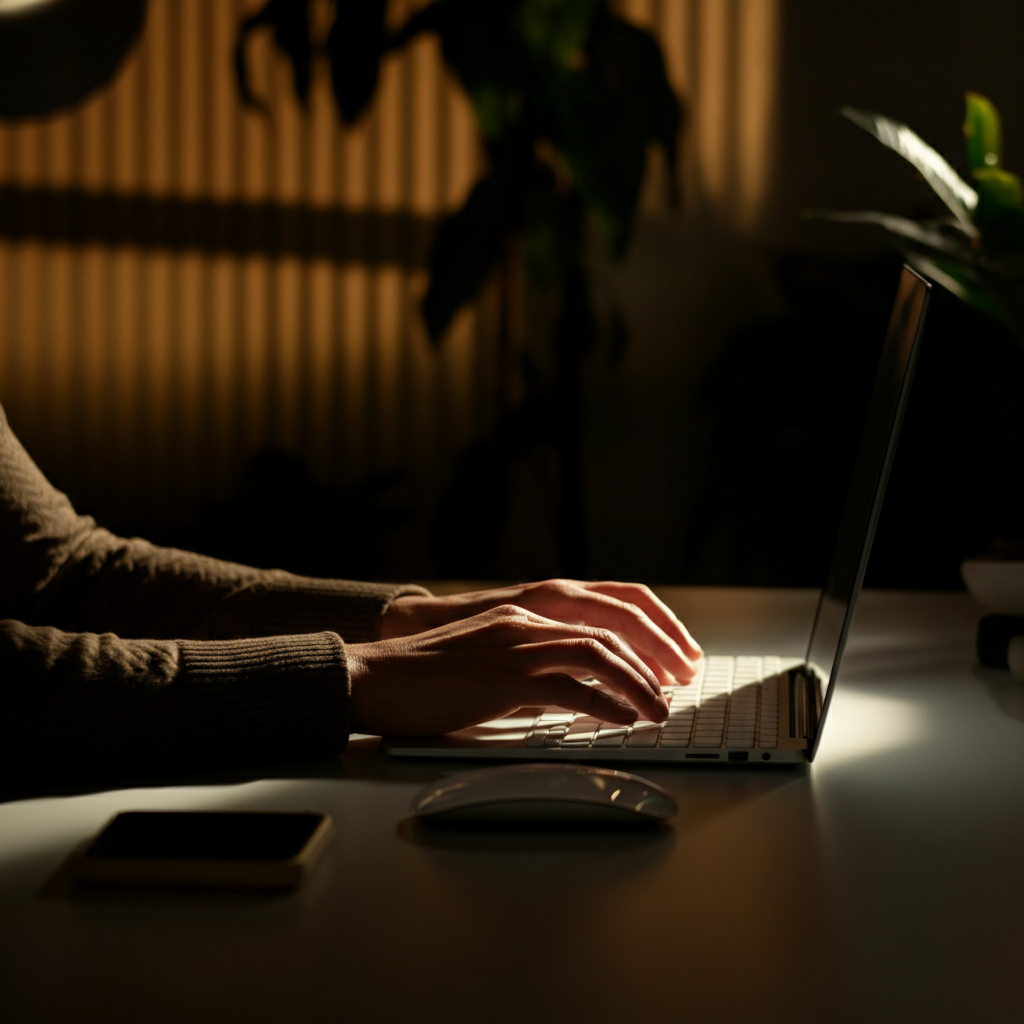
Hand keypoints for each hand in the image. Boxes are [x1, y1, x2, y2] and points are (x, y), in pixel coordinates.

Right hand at [381, 579, 700, 688]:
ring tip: (658, 710)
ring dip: (636, 683)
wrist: (374, 679)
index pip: (599, 616)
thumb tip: (577, 697)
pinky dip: (603, 703)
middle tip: (676, 689)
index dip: (641, 639)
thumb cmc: (426, 681)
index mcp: (523, 617)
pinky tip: (623, 720)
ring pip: (596, 653)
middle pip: (608, 631)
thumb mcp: (488, 666)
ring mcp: (513, 646)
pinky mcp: (501, 676)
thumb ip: (532, 673)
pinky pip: (567, 686)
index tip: (666, 666)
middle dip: (651, 660)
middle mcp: (524, 623)